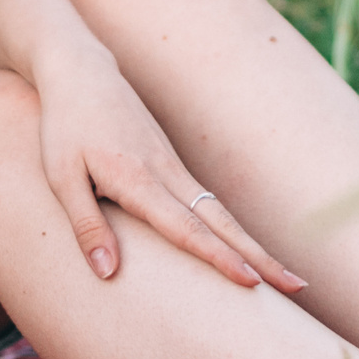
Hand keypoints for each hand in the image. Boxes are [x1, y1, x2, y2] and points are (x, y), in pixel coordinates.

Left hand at [29, 42, 305, 291]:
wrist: (82, 73)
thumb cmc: (65, 126)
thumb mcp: (60, 177)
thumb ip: (86, 225)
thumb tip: (107, 274)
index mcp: (138, 180)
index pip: (186, 228)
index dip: (218, 258)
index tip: (251, 283)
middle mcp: (167, 174)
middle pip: (221, 223)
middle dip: (260, 257)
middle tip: (297, 286)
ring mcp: (175, 166)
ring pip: (222, 213)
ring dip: (254, 245)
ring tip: (286, 276)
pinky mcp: (173, 163)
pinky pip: (210, 202)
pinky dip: (233, 229)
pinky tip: (245, 247)